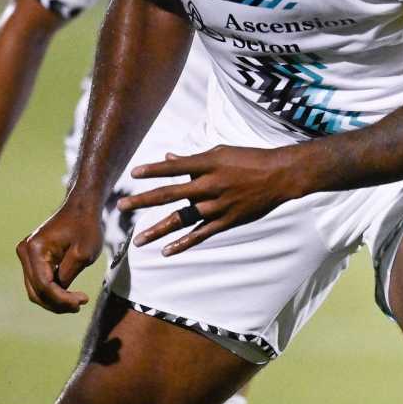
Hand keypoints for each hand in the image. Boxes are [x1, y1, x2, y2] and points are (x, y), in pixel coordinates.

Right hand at [16, 201, 105, 313]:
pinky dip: (52, 291)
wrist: (81, 209)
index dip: (61, 299)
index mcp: (34, 249)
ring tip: (77, 302)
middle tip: (79, 306)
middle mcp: (24, 252)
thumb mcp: (83, 254)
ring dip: (55, 300)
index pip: (43, 285)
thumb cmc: (85, 228)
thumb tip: (57, 294)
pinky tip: (69, 295)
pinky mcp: (32, 258)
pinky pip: (38, 282)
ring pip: (35, 289)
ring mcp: (25, 255)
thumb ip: (67, 275)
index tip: (82, 301)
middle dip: (57, 303)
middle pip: (35, 291)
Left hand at [119, 145, 302, 255]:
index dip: (153, 170)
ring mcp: (218, 205)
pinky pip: (201, 234)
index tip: (133, 174)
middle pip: (170, 194)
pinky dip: (184, 243)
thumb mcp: (220, 152)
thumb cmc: (250, 159)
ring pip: (182, 219)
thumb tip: (168, 158)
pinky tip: (166, 251)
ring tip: (138, 240)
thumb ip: (193, 159)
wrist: (281, 175)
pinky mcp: (227, 220)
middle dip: (143, 201)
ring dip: (158, 230)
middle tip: (121, 208)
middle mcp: (210, 185)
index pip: (174, 167)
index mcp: (208, 164)